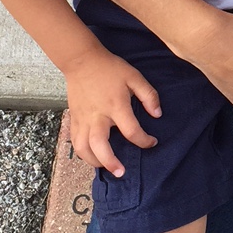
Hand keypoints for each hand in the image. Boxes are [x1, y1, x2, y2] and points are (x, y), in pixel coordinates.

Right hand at [64, 45, 160, 177]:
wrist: (81, 60)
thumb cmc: (110, 68)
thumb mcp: (134, 76)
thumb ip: (149, 96)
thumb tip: (157, 114)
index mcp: (115, 105)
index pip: (131, 131)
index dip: (144, 140)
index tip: (152, 142)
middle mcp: (98, 116)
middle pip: (99, 146)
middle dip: (110, 162)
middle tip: (121, 172)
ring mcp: (83, 119)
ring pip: (83, 148)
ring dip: (94, 161)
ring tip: (106, 167)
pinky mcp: (74, 119)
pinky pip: (75, 141)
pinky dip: (83, 152)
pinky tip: (92, 155)